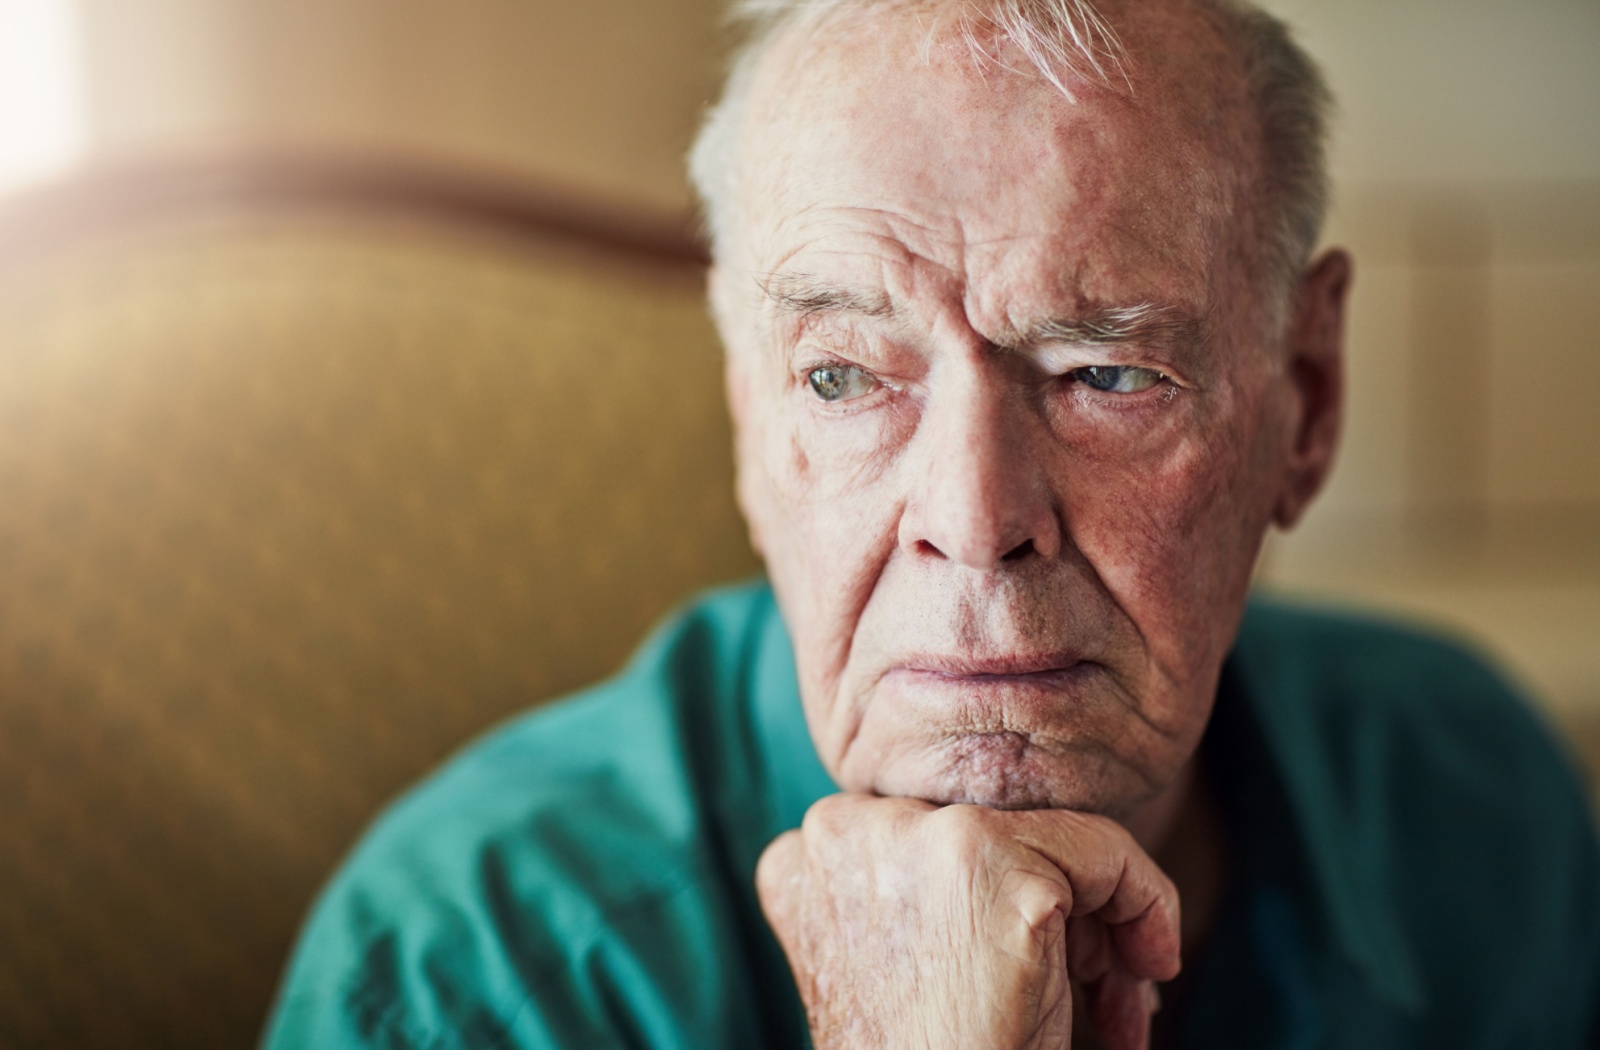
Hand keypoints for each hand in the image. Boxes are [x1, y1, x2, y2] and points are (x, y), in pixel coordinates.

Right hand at [756, 794, 1180, 1049]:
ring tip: (1117, 1000)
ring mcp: (916, 835)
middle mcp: (843, 827)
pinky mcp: (991, 860)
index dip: (989, 908)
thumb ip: (917, 887)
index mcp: (809, 857)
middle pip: (986, 831)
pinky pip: (1106, 854)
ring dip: (1099, 924)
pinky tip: (1149, 968)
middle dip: (1051, 911)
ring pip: (1047, 838)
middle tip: (1091, 991)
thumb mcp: (897, 959)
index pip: (927, 836)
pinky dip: (1148, 906)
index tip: (1030, 970)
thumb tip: (1032, 868)